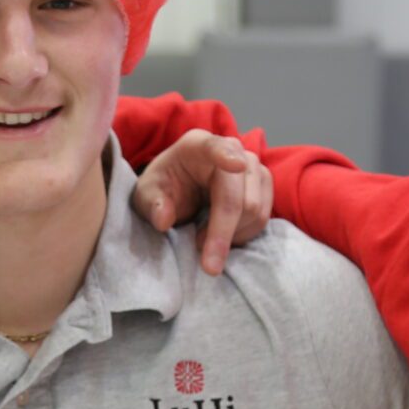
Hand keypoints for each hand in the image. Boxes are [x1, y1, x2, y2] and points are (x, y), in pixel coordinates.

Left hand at [129, 132, 275, 274]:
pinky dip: (243, 235)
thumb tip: (163, 219)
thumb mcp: (145, 195)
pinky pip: (263, 217)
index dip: (226, 157)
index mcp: (197, 145)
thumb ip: (151, 205)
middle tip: (206, 264)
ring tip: (204, 241)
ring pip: (255, 210)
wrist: (181, 186)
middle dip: (223, 234)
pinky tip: (222, 237)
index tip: (237, 165)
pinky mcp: (264, 183)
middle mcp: (232, 148)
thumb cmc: (164, 186)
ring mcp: (253, 165)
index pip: (214, 147)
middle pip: (239, 196)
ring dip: (232, 236)